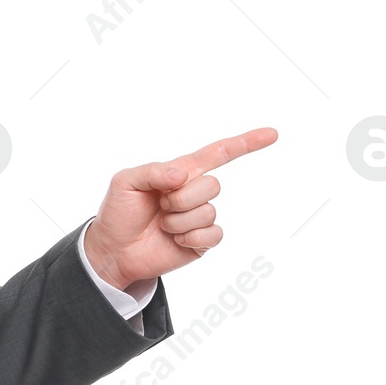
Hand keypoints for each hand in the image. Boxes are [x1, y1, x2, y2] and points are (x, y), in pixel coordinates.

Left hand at [81, 127, 278, 286]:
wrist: (113, 250)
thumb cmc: (118, 213)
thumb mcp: (125, 182)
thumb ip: (152, 171)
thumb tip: (183, 175)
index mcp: (181, 172)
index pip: (218, 154)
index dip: (246, 143)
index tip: (272, 134)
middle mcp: (194, 193)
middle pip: (213, 186)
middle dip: (182, 197)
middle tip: (160, 206)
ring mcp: (199, 217)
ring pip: (209, 211)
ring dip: (179, 220)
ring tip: (161, 225)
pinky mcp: (201, 242)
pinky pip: (213, 234)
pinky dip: (190, 237)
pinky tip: (174, 240)